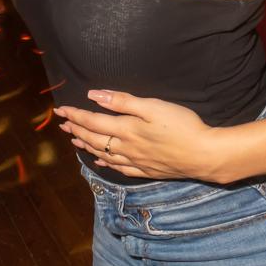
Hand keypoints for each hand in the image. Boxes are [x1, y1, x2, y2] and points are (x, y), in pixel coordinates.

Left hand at [55, 90, 224, 181]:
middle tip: (63, 123)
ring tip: (74, 140)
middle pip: (94, 139)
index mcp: (126, 129)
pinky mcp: (146, 170)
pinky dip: (105, 163)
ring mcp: (136, 161)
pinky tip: (100, 161)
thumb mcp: (153, 107)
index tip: (60, 110)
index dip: (75, 115)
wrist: (204, 155)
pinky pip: (118, 168)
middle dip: (76, 130)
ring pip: (103, 154)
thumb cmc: (182, 126)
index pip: (92, 122)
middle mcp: (126, 148)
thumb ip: (123, 101)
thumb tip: (94, 96)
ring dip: (86, 146)